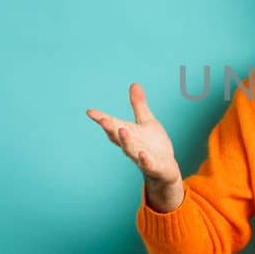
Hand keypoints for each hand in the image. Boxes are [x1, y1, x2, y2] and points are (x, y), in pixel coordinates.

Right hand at [87, 83, 183, 211]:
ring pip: (130, 150)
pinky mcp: (153, 166)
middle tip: (103, 119)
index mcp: (127, 134)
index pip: (112, 125)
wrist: (164, 170)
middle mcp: (130, 145)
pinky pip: (147, 164)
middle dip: (110, 128)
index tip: (90, 111)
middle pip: (117, 137)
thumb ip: (138, 105)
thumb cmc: (153, 145)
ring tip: (122, 130)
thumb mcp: (146, 121)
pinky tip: (143, 154)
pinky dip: (144, 159)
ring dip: (125, 141)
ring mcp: (140, 157)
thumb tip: (134, 83)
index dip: (101, 119)